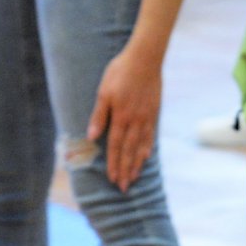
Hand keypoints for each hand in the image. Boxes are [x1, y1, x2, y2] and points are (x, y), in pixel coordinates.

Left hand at [87, 44, 161, 190]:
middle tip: (124, 187)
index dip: (114, 163)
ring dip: (137, 162)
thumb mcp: (104, 92)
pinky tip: (147, 155)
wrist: (145, 58)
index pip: (116, 146)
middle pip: (129, 150)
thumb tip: (92, 137)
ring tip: (135, 176)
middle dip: (126, 169)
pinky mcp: (154, 111)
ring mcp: (146, 116)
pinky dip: (148, 147)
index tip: (113, 179)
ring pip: (141, 145)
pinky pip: (151, 134)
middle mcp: (135, 120)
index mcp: (121, 116)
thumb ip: (99, 115)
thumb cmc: (120, 72)